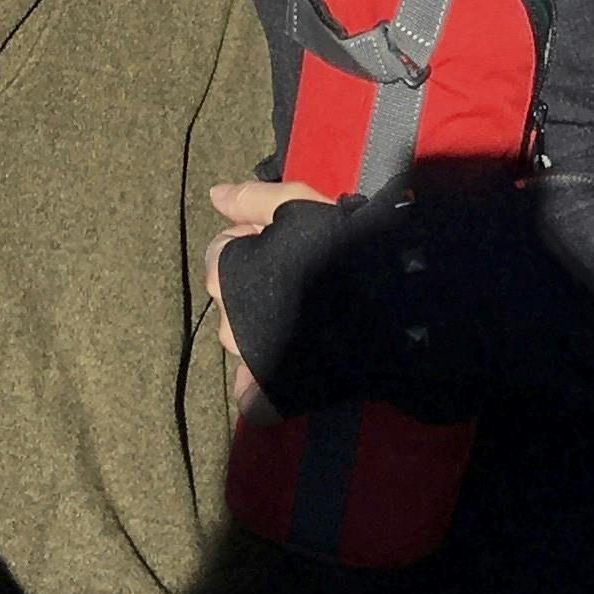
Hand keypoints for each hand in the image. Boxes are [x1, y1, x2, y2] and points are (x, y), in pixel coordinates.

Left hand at [202, 176, 328, 407]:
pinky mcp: (273, 395)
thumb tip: (214, 195)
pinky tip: (290, 370)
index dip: (254, 239)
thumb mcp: (295, 204)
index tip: (288, 240)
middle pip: (232, 297)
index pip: (222, 252)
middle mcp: (226, 322)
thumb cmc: (333, 245)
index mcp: (224, 275)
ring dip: (264, 328)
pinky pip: (255, 398)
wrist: (380, 302)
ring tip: (308, 316)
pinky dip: (265, 387)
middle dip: (255, 285)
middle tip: (302, 276)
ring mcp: (249, 362)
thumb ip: (250, 200)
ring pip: (245, 342)